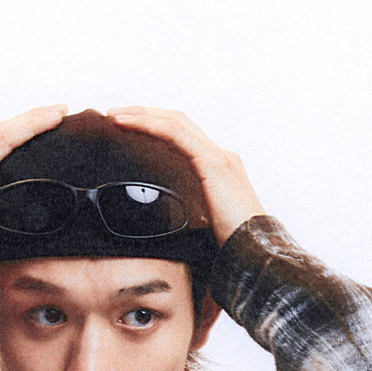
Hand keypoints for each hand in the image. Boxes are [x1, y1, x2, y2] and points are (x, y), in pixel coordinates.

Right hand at [0, 100, 68, 273]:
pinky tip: (45, 123)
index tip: (50, 128)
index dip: (22, 135)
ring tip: (59, 111)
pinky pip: (1, 144)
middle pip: (0, 134)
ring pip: (2, 133)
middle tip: (60, 112)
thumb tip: (26, 242)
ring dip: (33, 119)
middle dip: (31, 120)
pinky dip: (26, 130)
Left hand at [98, 111, 256, 246]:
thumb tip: (160, 228)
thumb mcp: (201, 229)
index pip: (182, 136)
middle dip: (144, 114)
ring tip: (115, 116)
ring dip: (142, 115)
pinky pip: (176, 134)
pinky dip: (150, 125)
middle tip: (114, 116)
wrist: (256, 256)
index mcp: (218, 169)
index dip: (154, 127)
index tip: (126, 129)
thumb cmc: (231, 251)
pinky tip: (130, 125)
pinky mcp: (214, 163)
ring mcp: (218, 157)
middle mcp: (220, 156)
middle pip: (177, 122)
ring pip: (175, 122)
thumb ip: (185, 217)